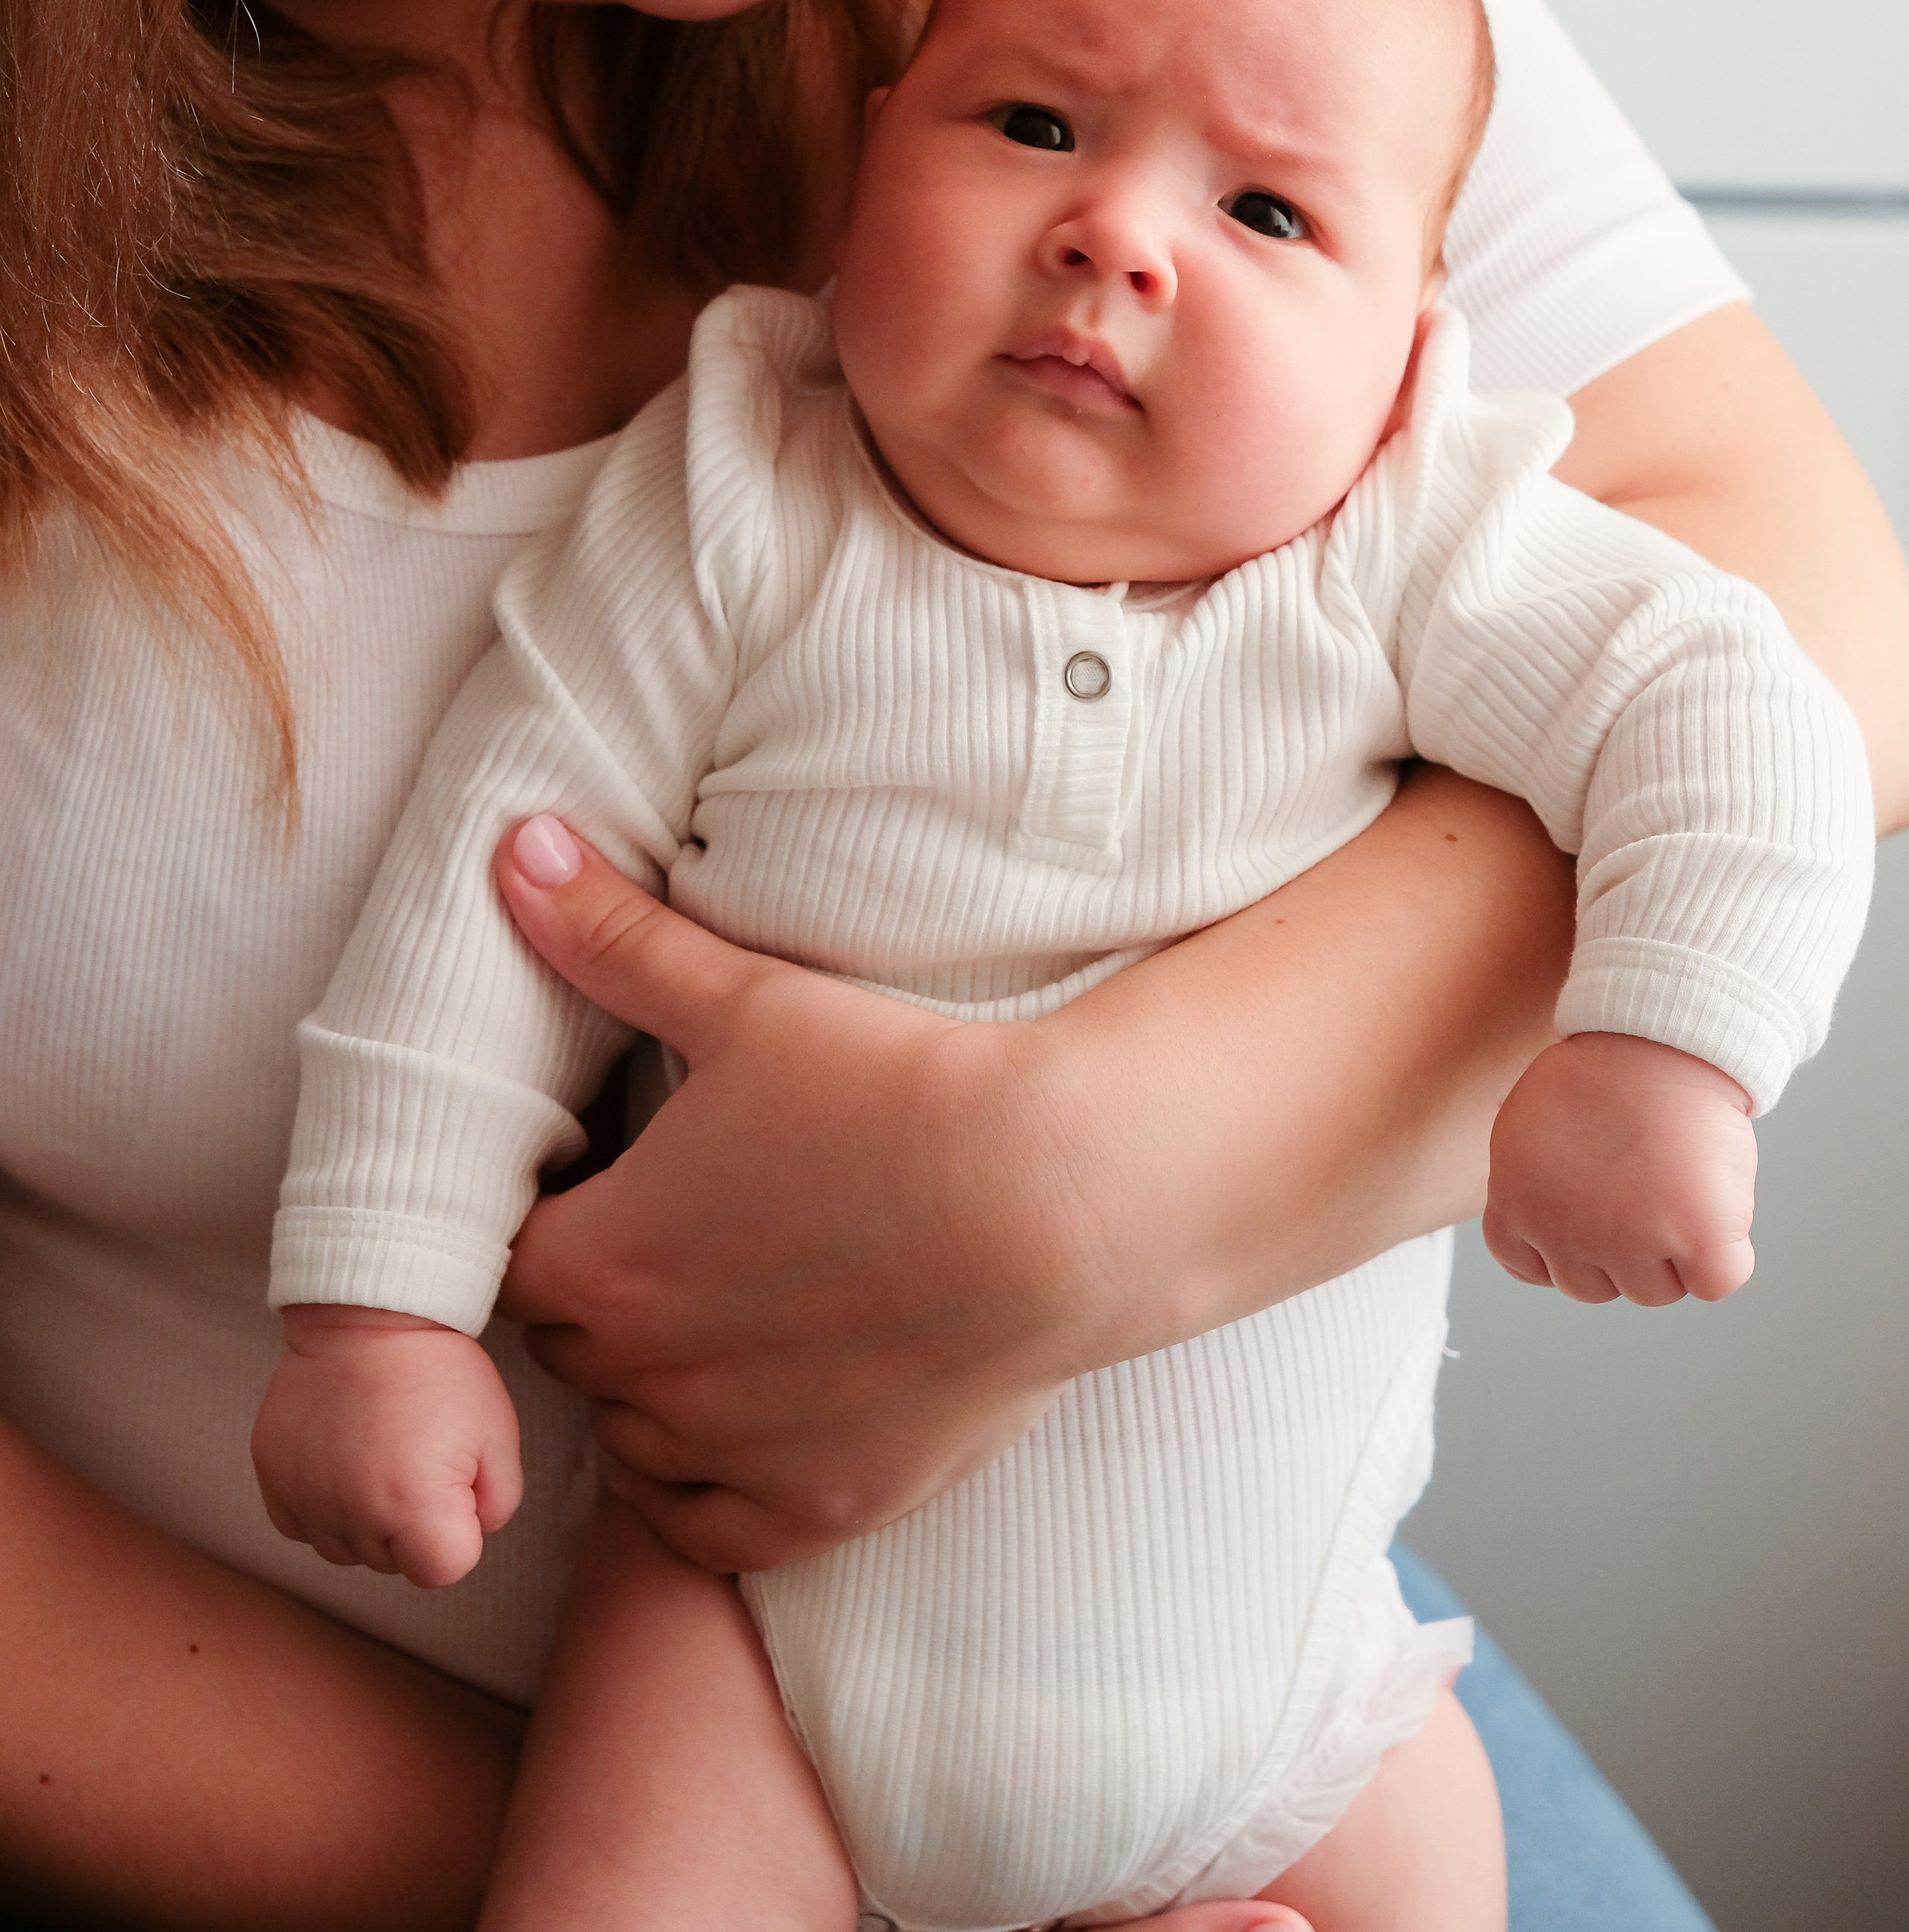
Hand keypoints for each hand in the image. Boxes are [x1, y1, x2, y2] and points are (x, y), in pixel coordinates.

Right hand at [252, 1306, 523, 1585]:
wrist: (369, 1310)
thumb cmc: (440, 1368)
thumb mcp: (498, 1431)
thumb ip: (499, 1502)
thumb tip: (471, 1533)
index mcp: (414, 1507)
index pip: (444, 1570)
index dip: (459, 1529)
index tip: (455, 1480)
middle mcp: (352, 1513)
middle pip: (393, 1561)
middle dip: (413, 1522)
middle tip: (418, 1452)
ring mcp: (304, 1496)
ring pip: (345, 1548)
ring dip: (365, 1516)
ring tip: (380, 1449)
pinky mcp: (271, 1476)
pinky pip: (301, 1523)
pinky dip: (321, 1501)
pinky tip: (342, 1454)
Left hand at [494, 817, 1099, 1573]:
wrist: (1061, 1199)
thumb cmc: (896, 1089)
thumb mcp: (742, 997)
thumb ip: (611, 938)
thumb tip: (512, 845)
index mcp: (602, 1266)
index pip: (504, 1260)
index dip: (546, 1211)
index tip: (601, 1173)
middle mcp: (647, 1382)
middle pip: (568, 1349)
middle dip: (600, 1292)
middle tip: (674, 1225)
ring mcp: (736, 1454)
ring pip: (632, 1440)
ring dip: (651, 1386)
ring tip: (723, 1304)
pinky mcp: (825, 1507)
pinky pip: (712, 1527)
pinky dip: (713, 1480)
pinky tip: (756, 1405)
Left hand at [1484, 1033, 1756, 1305]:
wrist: (1659, 1033)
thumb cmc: (1605, 1068)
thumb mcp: (1529, 1125)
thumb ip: (1534, 1182)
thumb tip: (1556, 1217)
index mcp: (1514, 1200)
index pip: (1526, 1263)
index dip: (1564, 1247)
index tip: (1592, 1211)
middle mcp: (1563, 1232)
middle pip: (1595, 1286)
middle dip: (1620, 1248)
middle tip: (1643, 1185)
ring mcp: (1629, 1241)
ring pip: (1655, 1290)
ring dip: (1673, 1251)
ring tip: (1677, 1179)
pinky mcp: (1697, 1239)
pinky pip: (1717, 1281)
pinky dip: (1726, 1253)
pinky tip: (1716, 1202)